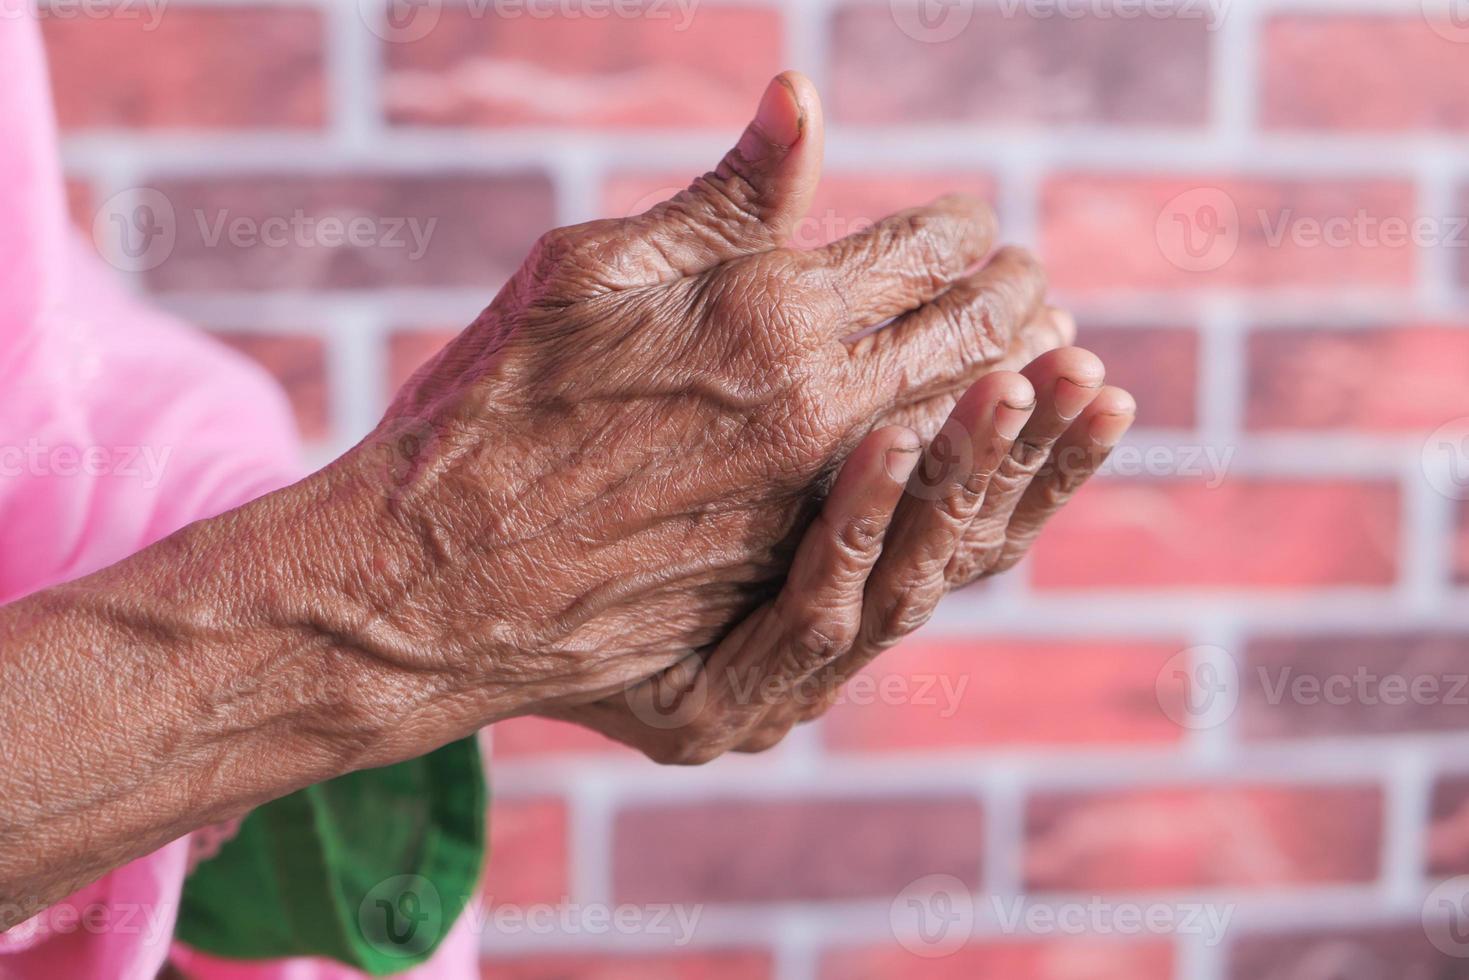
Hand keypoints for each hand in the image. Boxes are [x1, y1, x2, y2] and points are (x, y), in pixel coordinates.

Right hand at [322, 72, 1069, 740]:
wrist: (435, 575)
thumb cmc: (488, 405)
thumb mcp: (587, 269)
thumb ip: (717, 195)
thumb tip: (801, 96)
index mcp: (765, 307)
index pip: (926, 248)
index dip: (963, 228)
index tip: (972, 224)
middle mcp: (811, 405)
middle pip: (973, 338)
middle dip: (1017, 300)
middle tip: (1034, 284)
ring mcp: (812, 500)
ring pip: (964, 429)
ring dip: (1016, 386)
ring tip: (1041, 360)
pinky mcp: (796, 573)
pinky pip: (917, 514)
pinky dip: (961, 470)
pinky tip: (969, 453)